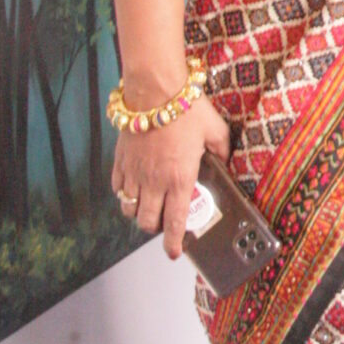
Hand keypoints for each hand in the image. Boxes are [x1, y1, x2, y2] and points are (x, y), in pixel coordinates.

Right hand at [111, 94, 232, 260]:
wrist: (156, 90)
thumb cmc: (188, 109)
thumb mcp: (216, 130)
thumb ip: (222, 150)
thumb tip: (225, 161)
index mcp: (180, 179)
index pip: (176, 222)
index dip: (174, 243)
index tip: (175, 253)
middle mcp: (154, 182)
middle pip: (147, 222)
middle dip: (155, 229)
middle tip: (163, 222)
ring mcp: (134, 172)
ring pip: (129, 208)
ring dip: (138, 212)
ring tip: (148, 204)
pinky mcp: (120, 160)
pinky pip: (117, 187)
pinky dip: (124, 193)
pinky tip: (133, 186)